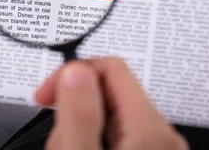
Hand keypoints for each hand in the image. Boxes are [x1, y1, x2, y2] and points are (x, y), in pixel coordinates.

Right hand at [35, 57, 187, 149]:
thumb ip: (79, 114)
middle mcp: (162, 136)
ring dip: (81, 130)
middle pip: (109, 94)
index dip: (72, 74)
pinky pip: (117, 139)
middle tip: (59, 140)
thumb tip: (75, 72)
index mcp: (150, 129)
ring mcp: (158, 149)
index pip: (112, 68)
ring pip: (110, 119)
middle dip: (75, 109)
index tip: (46, 95)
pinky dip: (93, 142)